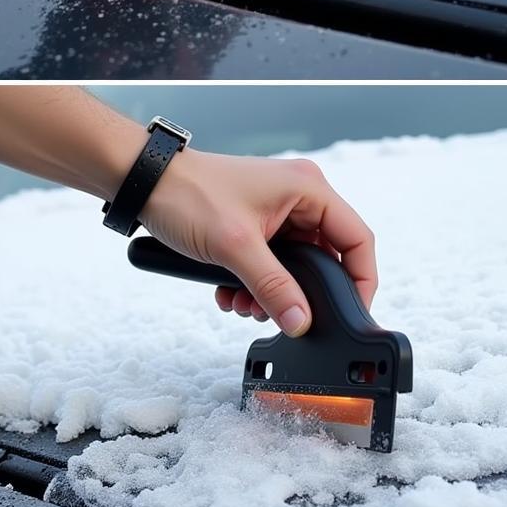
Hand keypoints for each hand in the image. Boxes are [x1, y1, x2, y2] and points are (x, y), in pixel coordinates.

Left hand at [140, 151, 377, 336]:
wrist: (145, 183)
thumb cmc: (188, 195)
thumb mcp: (235, 247)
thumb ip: (273, 287)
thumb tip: (301, 322)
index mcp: (308, 188)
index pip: (357, 238)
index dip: (361, 279)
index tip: (352, 312)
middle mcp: (298, 196)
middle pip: (324, 256)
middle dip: (301, 292)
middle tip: (280, 314)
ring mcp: (277, 209)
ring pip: (295, 264)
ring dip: (272, 291)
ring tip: (243, 303)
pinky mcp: (256, 222)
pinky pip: (271, 261)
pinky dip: (255, 282)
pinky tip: (230, 293)